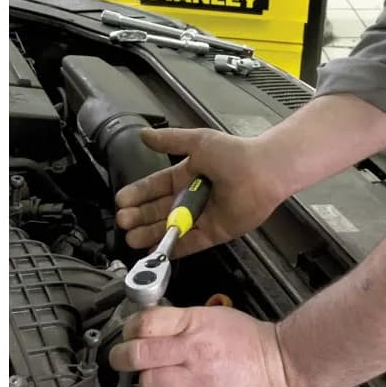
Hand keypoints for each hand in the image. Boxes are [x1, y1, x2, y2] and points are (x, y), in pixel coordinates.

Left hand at [108, 305, 296, 386]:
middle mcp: (194, 351)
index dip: (129, 328)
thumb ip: (181, 322)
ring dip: (147, 381)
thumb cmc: (251, 341)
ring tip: (154, 377)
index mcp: (196, 323)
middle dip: (121, 357)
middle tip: (120, 358)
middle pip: (138, 355)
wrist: (283, 366)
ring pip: (150, 384)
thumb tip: (150, 327)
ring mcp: (198, 381)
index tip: (128, 333)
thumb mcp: (215, 316)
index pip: (146, 322)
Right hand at [114, 127, 286, 255]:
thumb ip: (170, 141)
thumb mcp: (198, 142)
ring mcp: (203, 216)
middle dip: (139, 216)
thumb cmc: (234, 153)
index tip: (121, 200)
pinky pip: (190, 243)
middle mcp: (193, 196)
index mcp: (187, 174)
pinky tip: (154, 252)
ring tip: (130, 238)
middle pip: (160, 210)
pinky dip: (173, 248)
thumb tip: (144, 134)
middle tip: (123, 221)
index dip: (138, 194)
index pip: (156, 187)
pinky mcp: (215, 233)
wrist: (264, 171)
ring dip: (150, 234)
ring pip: (171, 228)